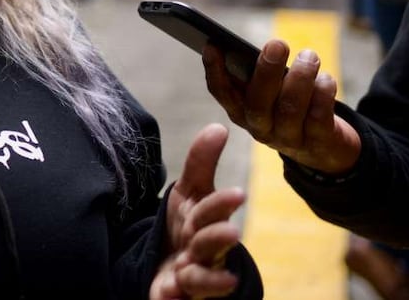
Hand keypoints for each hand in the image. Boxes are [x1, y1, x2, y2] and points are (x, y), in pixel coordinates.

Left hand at [151, 124, 245, 298]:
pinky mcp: (175, 296)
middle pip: (210, 245)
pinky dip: (174, 299)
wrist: (172, 266)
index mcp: (204, 221)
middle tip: (230, 233)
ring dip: (203, 277)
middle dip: (218, 238)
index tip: (237, 194)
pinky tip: (171, 294)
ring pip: (200, 279)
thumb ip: (201, 162)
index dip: (223, 203)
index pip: (214, 210)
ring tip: (190, 272)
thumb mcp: (190, 192)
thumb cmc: (187, 226)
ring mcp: (191, 276)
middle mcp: (202, 250)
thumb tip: (219, 126)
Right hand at [203, 40, 361, 174]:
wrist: (324, 149)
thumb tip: (261, 48)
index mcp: (241, 112)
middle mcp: (260, 128)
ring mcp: (288, 139)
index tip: (213, 45)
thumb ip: (260, 75)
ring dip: (300, 78)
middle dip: (266, 71)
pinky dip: (323, 94)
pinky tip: (325, 78)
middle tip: (277, 44)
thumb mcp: (271, 94)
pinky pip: (318, 118)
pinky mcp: (318, 143)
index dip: (214, 71)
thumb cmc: (291, 106)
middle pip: (257, 103)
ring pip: (289, 108)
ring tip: (308, 56)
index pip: (222, 93)